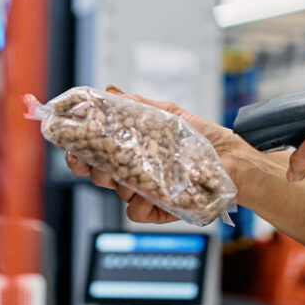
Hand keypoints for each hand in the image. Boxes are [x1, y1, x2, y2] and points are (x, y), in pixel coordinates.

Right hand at [34, 85, 253, 225]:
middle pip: (97, 173)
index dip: (77, 152)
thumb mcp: (168, 113)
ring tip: (137, 173)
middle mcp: (132, 172)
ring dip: (120, 182)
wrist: (232, 160)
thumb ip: (137, 105)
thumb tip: (109, 92)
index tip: (72, 148)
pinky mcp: (156, 211)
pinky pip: (134, 213)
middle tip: (102, 160)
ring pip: (115, 192)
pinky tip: (153, 196)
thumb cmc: (201, 137)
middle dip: (94, 167)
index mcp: (129, 149)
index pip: (93, 152)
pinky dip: (140, 204)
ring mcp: (143, 193)